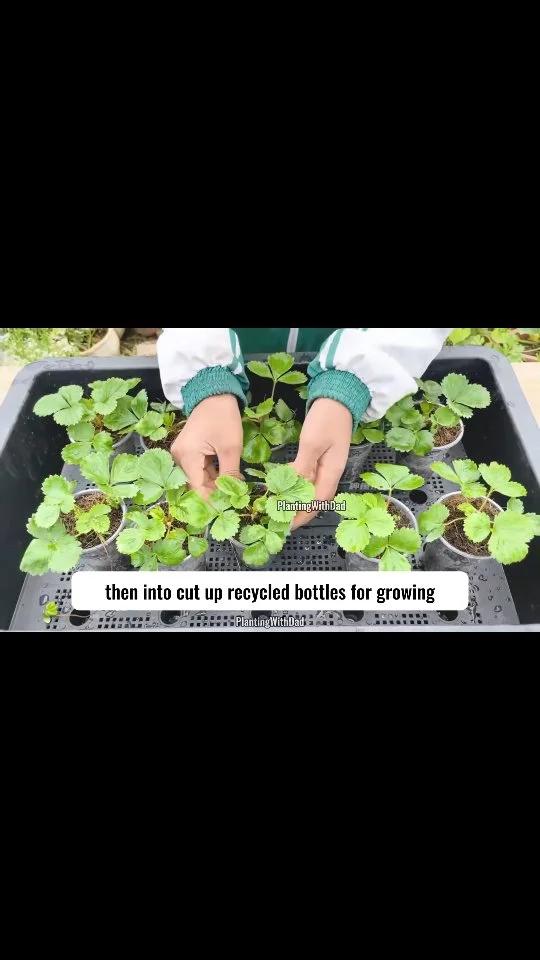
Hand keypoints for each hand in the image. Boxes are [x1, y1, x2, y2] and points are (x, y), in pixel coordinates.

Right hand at [171, 395, 243, 496]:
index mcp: (187, 457)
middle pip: (197, 484)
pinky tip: (228, 477)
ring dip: (216, 483)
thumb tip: (234, 495)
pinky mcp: (189, 451)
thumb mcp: (231, 448)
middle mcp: (179, 458)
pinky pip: (200, 469)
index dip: (212, 499)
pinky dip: (213, 474)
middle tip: (235, 498)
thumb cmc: (223, 418)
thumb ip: (230, 473)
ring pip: (199, 477)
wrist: (215, 395)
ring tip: (235, 488)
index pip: (197, 488)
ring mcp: (183, 454)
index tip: (229, 507)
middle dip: (215, 492)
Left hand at [291, 398, 351, 528]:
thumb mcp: (312, 442)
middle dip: (300, 512)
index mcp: (332, 472)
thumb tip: (292, 488)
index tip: (286, 525)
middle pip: (316, 500)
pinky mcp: (321, 457)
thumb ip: (303, 466)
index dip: (302, 516)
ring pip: (312, 490)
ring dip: (298, 501)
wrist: (338, 396)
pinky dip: (297, 485)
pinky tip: (285, 488)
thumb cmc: (327, 418)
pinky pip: (309, 478)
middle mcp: (331, 472)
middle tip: (280, 520)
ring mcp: (327, 465)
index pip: (317, 502)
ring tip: (280, 509)